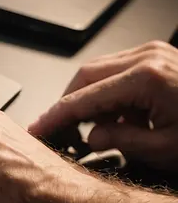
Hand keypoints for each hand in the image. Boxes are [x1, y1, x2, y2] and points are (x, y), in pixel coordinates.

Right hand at [29, 41, 177, 171]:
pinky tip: (123, 115)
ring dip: (92, 98)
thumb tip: (92, 138)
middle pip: (85, 75)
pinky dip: (111, 92)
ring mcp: (154, 53)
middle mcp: (148, 58)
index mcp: (147, 79)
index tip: (38, 129)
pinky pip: (120, 69)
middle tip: (63, 130)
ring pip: (99, 70)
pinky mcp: (158, 57)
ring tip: (107, 127)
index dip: (55, 116)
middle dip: (69, 104)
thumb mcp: (166, 149)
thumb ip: (122, 142)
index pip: (83, 98)